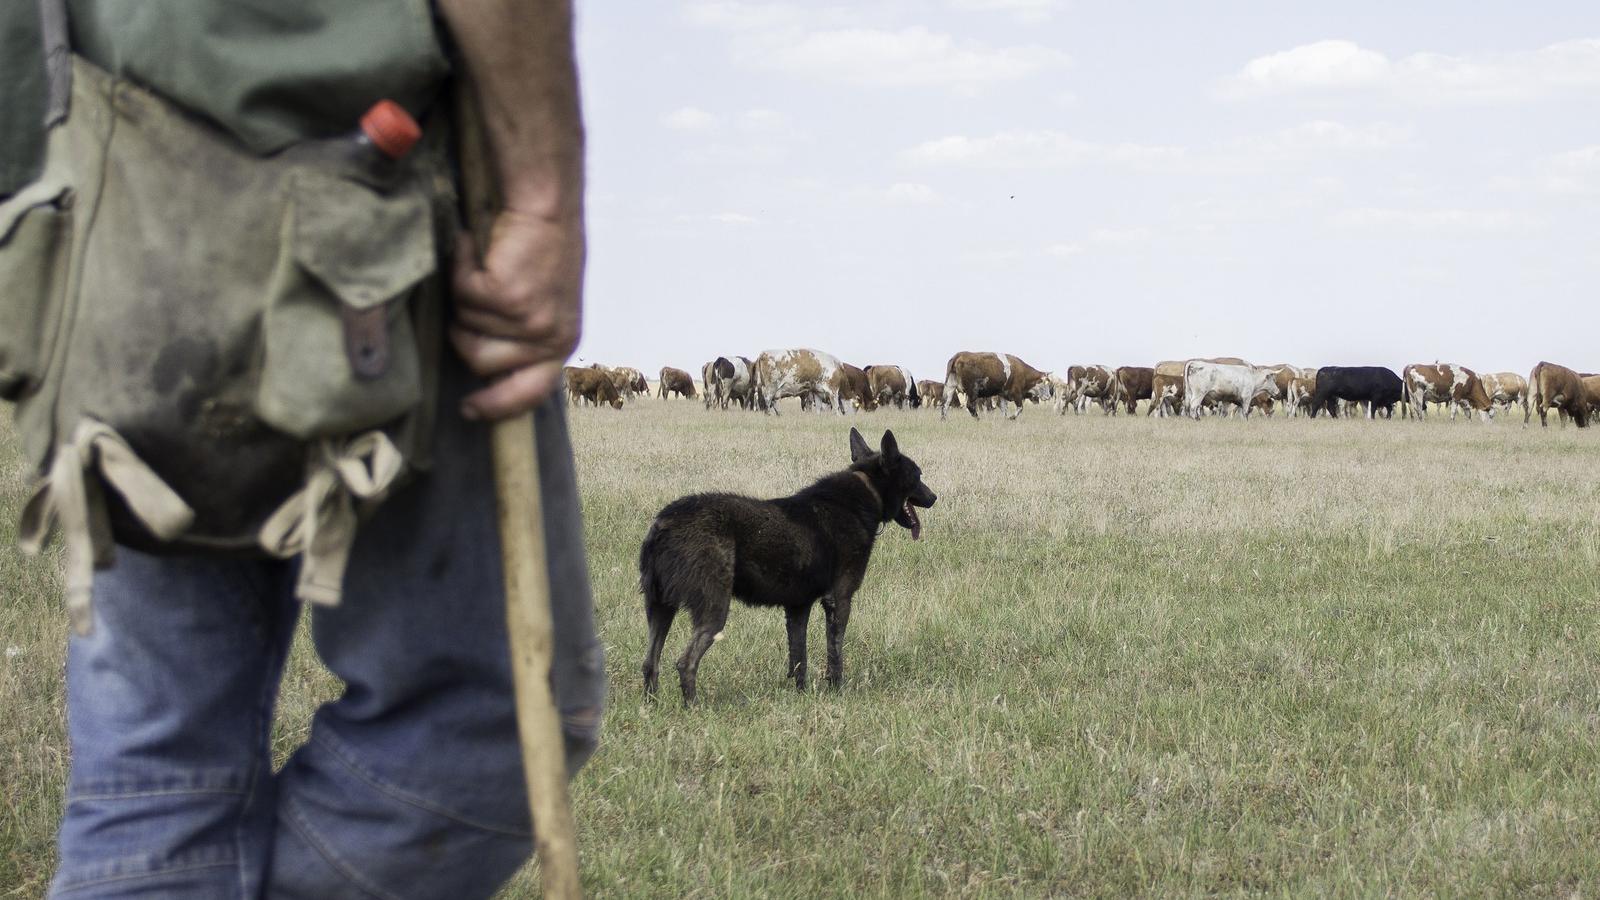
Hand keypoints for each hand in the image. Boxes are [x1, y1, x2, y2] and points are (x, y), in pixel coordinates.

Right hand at [450, 207, 583, 419]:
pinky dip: (460, 267)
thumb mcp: (544, 304)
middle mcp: (550, 337)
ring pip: (466, 327)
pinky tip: (475, 248)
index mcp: (561, 343)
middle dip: (463, 336)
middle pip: (481, 363)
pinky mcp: (509, 296)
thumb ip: (523, 338)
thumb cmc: (541, 250)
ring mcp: (530, 319)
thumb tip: (486, 372)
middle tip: (465, 308)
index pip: (531, 392)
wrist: (547, 207)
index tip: (470, 410)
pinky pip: (462, 295)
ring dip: (464, 296)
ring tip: (484, 268)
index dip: (498, 406)